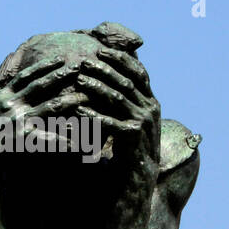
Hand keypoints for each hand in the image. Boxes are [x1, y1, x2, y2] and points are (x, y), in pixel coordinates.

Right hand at [0, 58, 87, 160]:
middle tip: (78, 67)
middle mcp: (10, 105)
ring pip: (51, 106)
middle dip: (60, 75)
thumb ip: (3, 97)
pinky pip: (50, 136)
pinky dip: (64, 137)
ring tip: (85, 96)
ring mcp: (18, 121)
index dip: (44, 66)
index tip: (60, 58)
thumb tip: (13, 83)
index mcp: (2, 96)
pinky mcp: (24, 138)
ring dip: (70, 100)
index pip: (26, 76)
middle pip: (40, 85)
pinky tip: (78, 137)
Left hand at [72, 47, 160, 162]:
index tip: (101, 50)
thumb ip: (124, 104)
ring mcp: (143, 122)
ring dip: (97, 87)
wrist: (139, 178)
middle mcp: (151, 109)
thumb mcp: (129, 121)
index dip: (121, 60)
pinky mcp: (133, 137)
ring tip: (79, 81)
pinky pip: (110, 122)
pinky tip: (77, 109)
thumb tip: (109, 81)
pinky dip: (93, 114)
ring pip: (118, 98)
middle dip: (105, 70)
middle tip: (84, 62)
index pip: (138, 73)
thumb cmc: (129, 149)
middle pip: (126, 82)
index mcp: (151, 102)